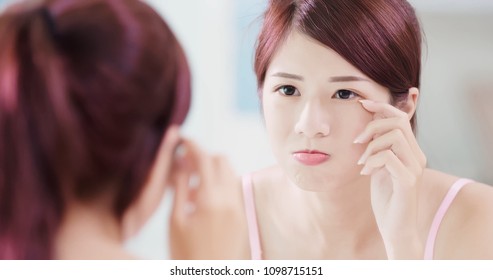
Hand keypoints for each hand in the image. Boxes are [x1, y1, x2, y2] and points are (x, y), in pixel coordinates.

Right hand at [169, 140, 246, 258]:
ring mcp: (239, 207)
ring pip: (229, 173)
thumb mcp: (176, 221)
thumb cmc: (187, 254)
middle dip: (203, 156)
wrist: (211, 276)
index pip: (205, 159)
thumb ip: (179, 188)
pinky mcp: (242, 216)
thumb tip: (179, 162)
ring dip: (212, 169)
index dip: (192, 145)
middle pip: (221, 160)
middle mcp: (230, 199)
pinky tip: (202, 196)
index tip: (182, 139)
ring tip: (191, 181)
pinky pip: (233, 189)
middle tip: (184, 163)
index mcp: (211, 199)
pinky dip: (219, 184)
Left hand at [355, 100, 426, 258]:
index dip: (381, 107)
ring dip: (370, 146)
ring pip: (393, 137)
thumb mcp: (378, 167)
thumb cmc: (385, 198)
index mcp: (410, 151)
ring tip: (361, 162)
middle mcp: (417, 156)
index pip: (400, 118)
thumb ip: (378, 148)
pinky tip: (365, 173)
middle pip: (398, 121)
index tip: (362, 103)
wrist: (395, 227)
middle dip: (372, 125)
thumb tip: (367, 126)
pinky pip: (388, 157)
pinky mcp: (408, 181)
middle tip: (356, 141)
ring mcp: (415, 168)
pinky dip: (372, 161)